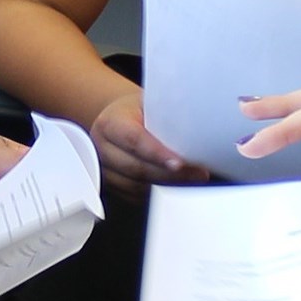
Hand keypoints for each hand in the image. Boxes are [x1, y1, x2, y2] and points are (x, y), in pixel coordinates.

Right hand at [91, 89, 208, 202]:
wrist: (117, 119)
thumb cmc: (137, 111)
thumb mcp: (149, 103)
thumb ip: (165, 114)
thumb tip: (197, 126)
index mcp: (110, 124)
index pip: (134, 140)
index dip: (158, 153)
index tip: (180, 163)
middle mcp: (102, 149)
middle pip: (137, 168)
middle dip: (170, 175)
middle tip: (197, 173)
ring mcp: (105, 170)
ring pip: (137, 187)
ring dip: (166, 186)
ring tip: (191, 181)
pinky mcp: (112, 186)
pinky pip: (136, 197)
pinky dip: (157, 195)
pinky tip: (175, 186)